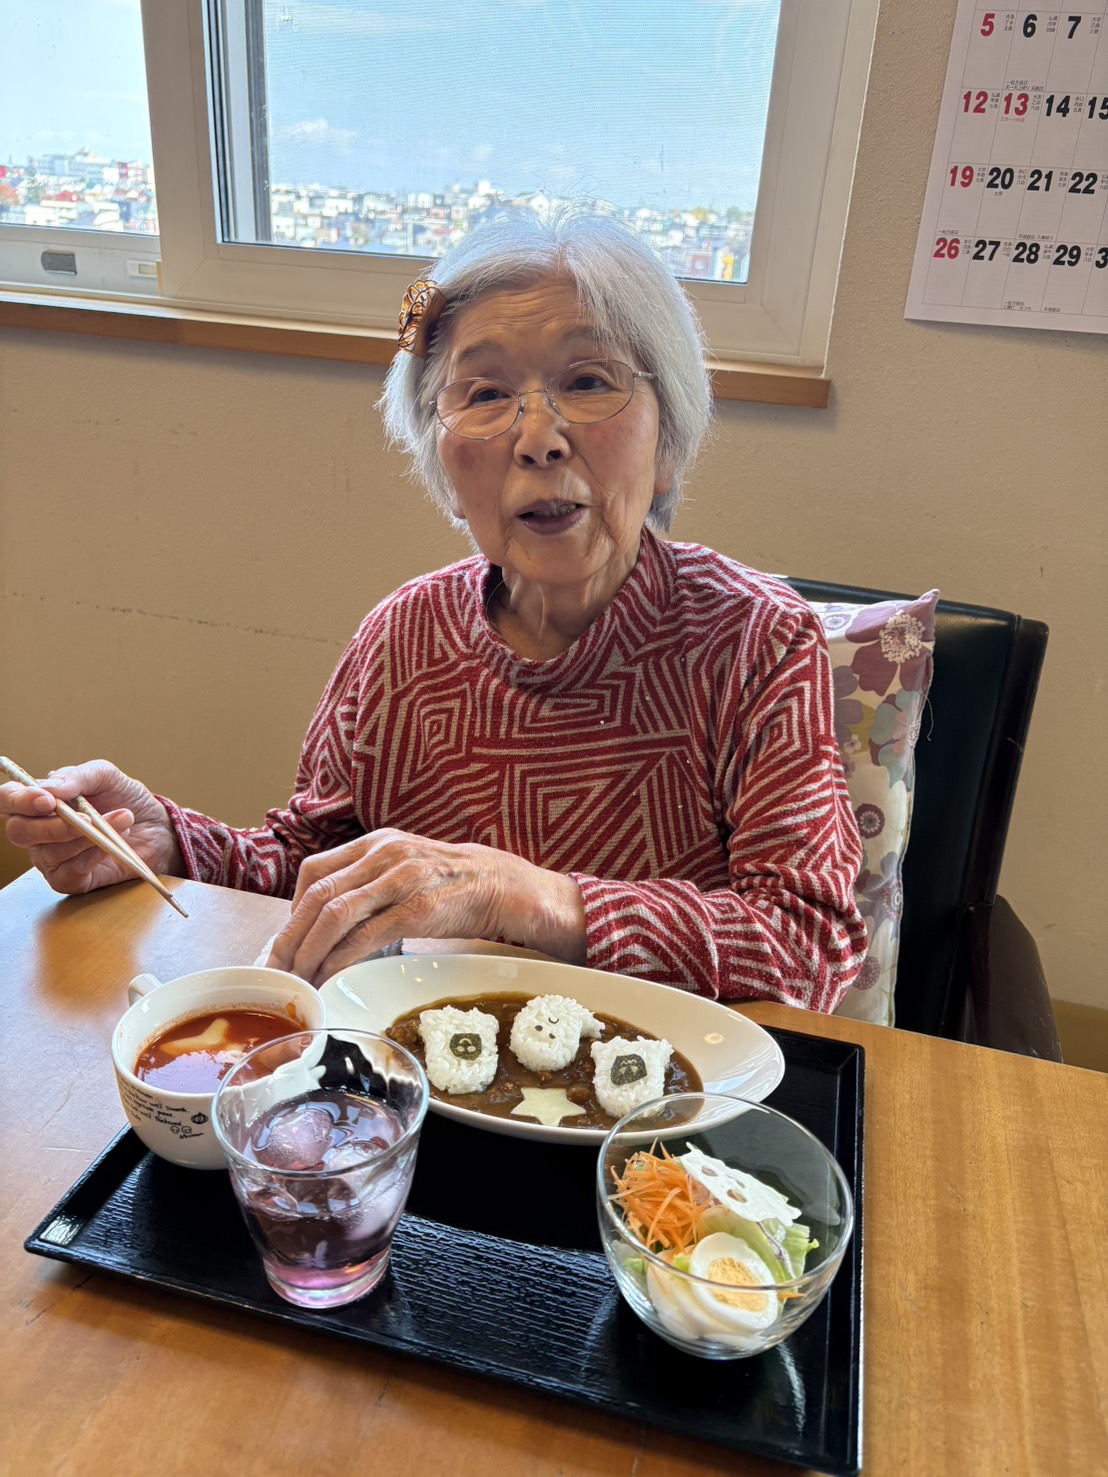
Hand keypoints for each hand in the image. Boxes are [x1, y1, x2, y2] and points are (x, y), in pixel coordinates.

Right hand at [0, 759, 182, 895]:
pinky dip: (92, 855)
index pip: (7, 800)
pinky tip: (112, 843)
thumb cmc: (124, 799)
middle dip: (53, 825)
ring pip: (48, 853)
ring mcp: (50, 858)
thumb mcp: (106, 776)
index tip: (47, 800)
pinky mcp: (69, 880)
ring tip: (122, 819)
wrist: (155, 826)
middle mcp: (37, 832)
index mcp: (37, 802)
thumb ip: (79, 776)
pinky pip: (68, 871)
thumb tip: (51, 787)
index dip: (18, 800)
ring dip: (87, 836)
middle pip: (19, 832)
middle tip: (87, 816)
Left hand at [266, 827, 585, 985]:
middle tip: (278, 972)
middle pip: (318, 896)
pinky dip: (342, 958)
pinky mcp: (421, 907)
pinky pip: (368, 934)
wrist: (513, 888)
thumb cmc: (458, 887)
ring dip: (310, 952)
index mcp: (378, 843)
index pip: (314, 872)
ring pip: (335, 914)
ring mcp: (403, 878)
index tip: (282, 946)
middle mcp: (386, 853)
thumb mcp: (409, 872)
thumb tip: (330, 928)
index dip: (290, 912)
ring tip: (300, 981)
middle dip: (291, 939)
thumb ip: (372, 887)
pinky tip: (332, 976)